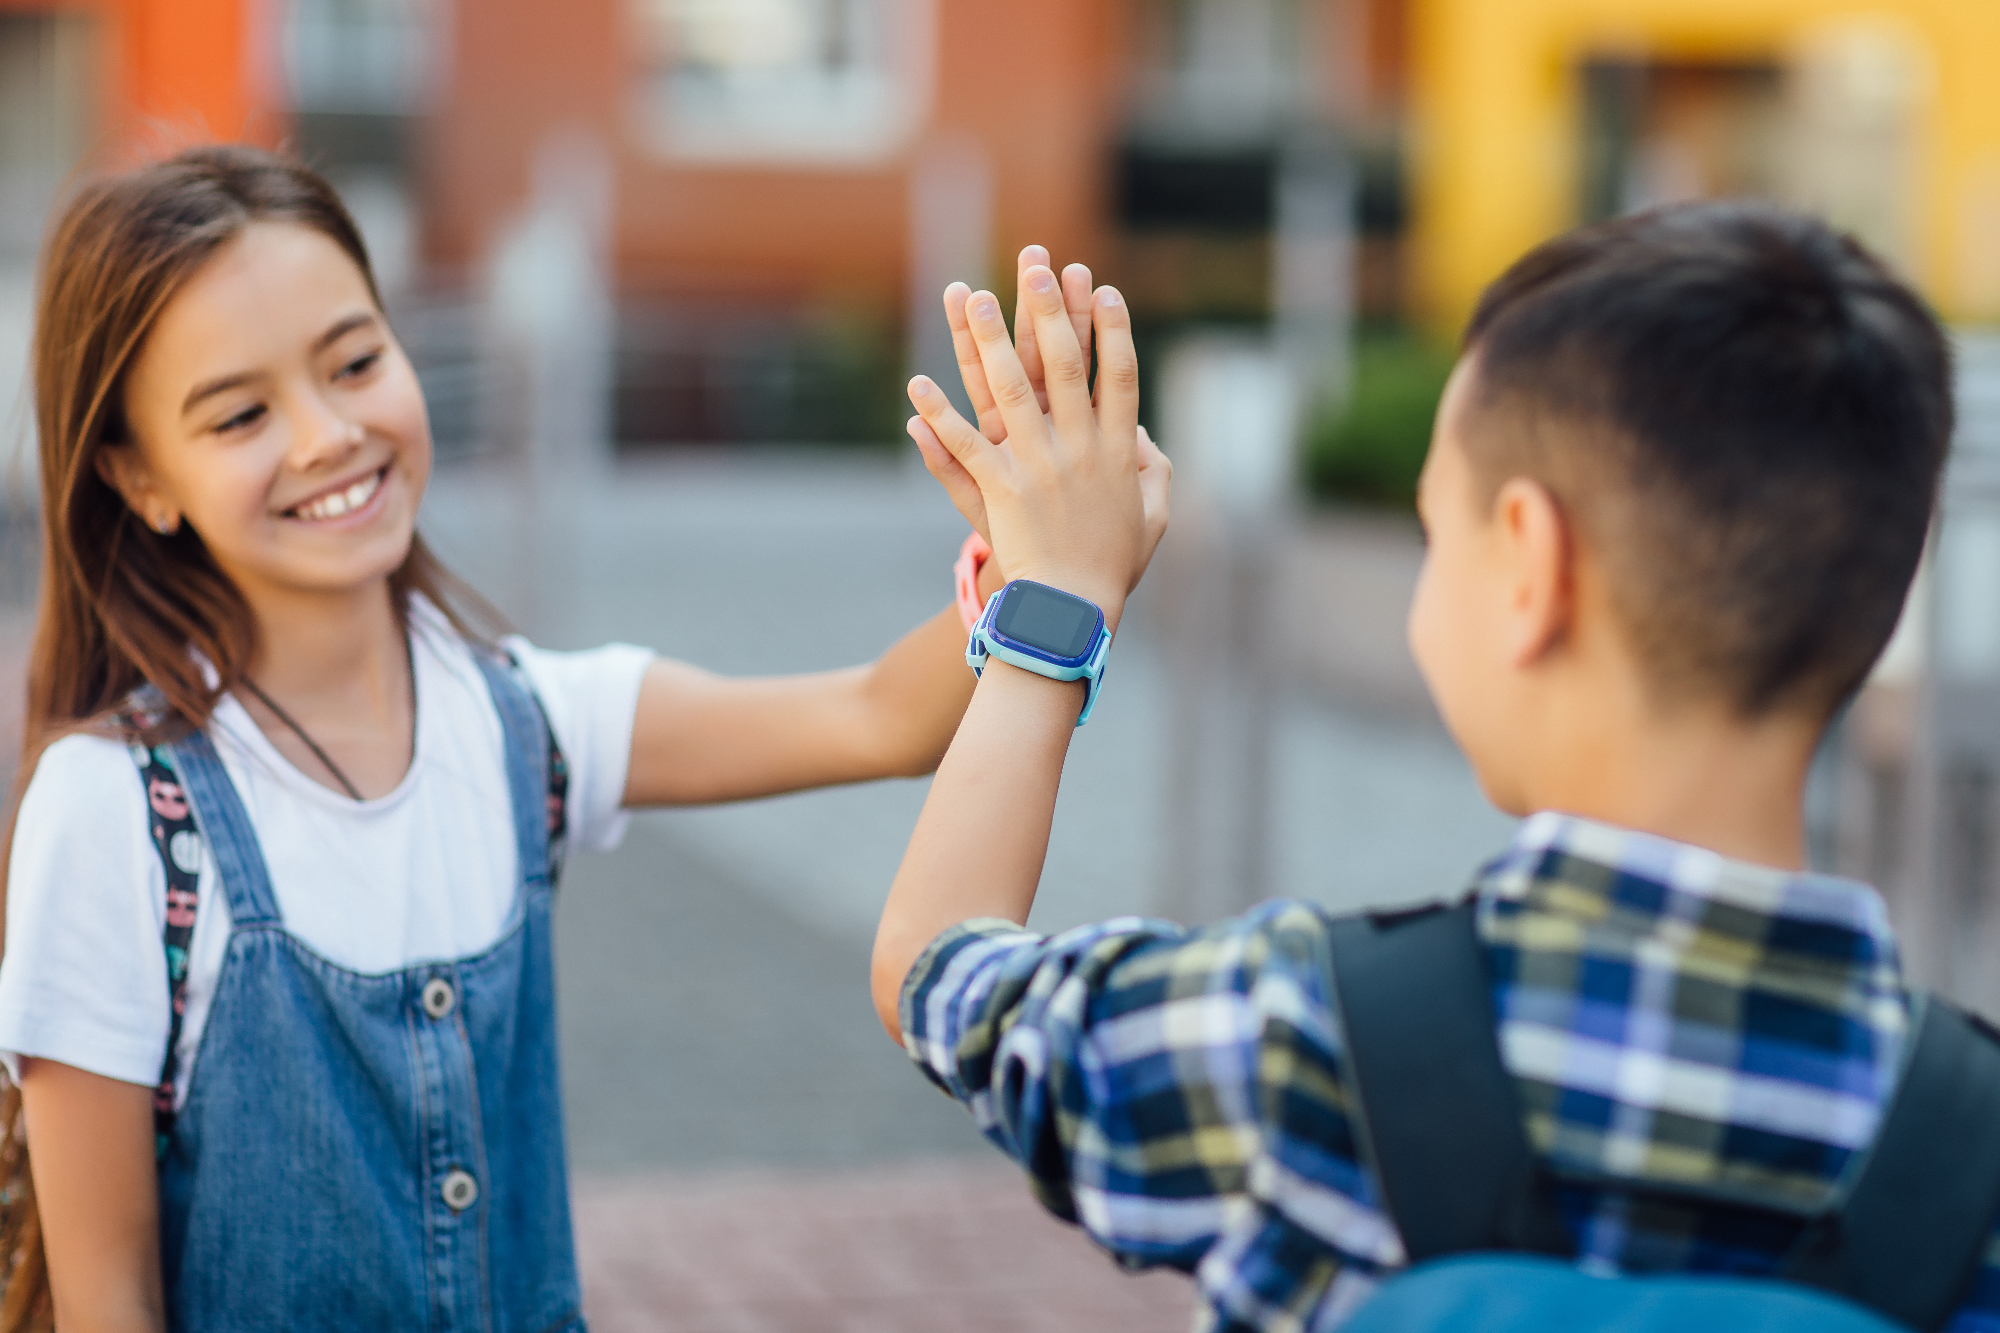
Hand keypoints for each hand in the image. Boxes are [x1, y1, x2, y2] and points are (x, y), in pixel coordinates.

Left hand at [905, 266, 1169, 628]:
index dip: (1112, 331)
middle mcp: (1079, 450)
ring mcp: (1039, 467)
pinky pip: (966, 445)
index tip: (1103, 289)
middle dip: (1048, 311)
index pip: (1118, 378)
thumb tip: (1145, 436)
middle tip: (1037, 265)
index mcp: (1118, 452)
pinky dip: (940, 415)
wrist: (1073, 611)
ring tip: (973, 296)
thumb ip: (1153, 473)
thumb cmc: (1113, 567)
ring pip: (1009, 391)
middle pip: (1062, 367)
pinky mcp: (1002, 491)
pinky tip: (918, 385)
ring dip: (988, 340)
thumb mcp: (1152, 519)